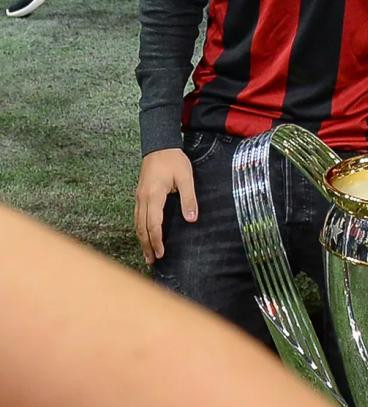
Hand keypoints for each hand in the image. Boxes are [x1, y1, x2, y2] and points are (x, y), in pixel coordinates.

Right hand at [134, 148, 197, 264]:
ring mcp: (139, 197)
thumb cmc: (174, 161)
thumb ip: (188, 198)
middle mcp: (142, 199)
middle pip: (141, 228)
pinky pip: (137, 216)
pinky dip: (140, 229)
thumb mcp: (185, 177)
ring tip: (147, 254)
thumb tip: (192, 219)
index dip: (156, 240)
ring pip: (137, 223)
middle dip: (146, 245)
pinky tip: (144, 235)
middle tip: (152, 261)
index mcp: (153, 196)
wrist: (159, 145)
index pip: (153, 224)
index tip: (161, 253)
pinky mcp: (140, 195)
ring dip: (142, 239)